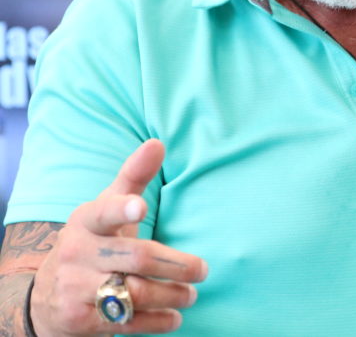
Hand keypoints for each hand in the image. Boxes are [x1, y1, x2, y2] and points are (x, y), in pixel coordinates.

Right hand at [30, 140, 207, 335]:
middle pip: (137, 258)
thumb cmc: (94, 241)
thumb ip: (134, 177)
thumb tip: (158, 141)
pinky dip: (157, 322)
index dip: (121, 209)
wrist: (45, 297)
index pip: (103, 212)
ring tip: (192, 294)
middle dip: (177, 265)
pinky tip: (174, 317)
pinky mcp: (80, 321)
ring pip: (135, 294)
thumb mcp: (105, 208)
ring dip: (172, 295)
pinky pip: (127, 323)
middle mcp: (78, 254)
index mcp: (86, 221)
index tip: (139, 207)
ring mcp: (76, 289)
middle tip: (203, 270)